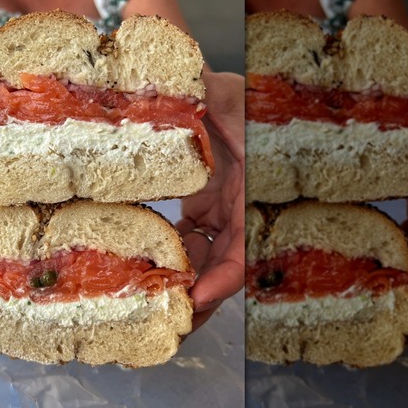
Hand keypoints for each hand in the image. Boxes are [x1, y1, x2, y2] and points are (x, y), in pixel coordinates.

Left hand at [176, 71, 244, 330]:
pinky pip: (195, 239)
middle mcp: (241, 204)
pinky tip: (156, 268)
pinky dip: (179, 257)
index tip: (199, 296)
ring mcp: (223, 206)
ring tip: (160, 307)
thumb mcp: (226, 88)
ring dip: (189, 283)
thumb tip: (190, 83)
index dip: (226, 277)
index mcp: (251, 186)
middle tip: (174, 324)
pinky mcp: (206, 202)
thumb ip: (209, 91)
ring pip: (209, 257)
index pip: (245, 244)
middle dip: (203, 298)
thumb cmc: (241, 90)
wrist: (237, 90)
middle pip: (226, 265)